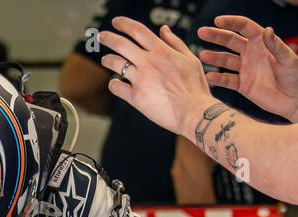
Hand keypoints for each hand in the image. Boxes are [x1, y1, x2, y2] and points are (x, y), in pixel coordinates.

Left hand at [99, 19, 213, 135]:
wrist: (193, 112)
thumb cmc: (194, 88)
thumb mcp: (190, 59)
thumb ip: (175, 43)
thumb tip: (164, 30)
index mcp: (161, 51)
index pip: (137, 30)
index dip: (124, 24)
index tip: (116, 22)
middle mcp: (148, 62)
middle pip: (121, 44)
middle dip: (108, 37)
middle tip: (102, 36)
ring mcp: (140, 79)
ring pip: (115, 63)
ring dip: (107, 59)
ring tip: (106, 59)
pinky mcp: (136, 97)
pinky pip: (116, 87)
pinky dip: (113, 83)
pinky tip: (115, 83)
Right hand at [196, 16, 297, 124]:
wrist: (297, 101)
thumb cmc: (297, 77)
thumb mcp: (288, 59)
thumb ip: (276, 46)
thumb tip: (267, 30)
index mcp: (262, 42)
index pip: (244, 27)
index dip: (231, 23)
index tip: (218, 21)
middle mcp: (251, 53)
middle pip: (230, 41)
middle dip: (216, 36)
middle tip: (202, 32)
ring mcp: (246, 69)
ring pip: (226, 60)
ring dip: (214, 57)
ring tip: (203, 55)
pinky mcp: (243, 86)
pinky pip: (228, 80)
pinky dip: (219, 79)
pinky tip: (210, 76)